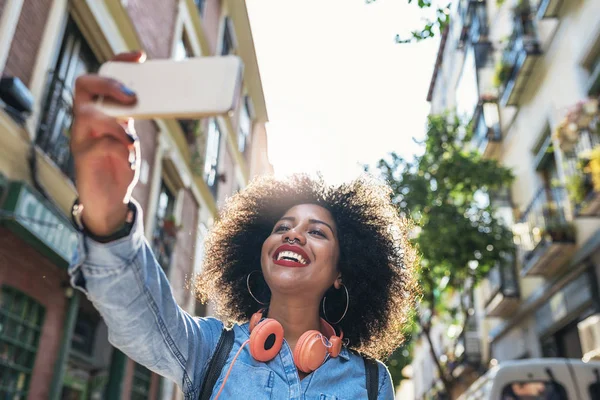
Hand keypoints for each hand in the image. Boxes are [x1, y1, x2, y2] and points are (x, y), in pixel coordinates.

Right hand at [70, 51, 144, 236]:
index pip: (99, 77)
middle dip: (110, 84)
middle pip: (84, 85)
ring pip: (87, 114)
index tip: (139, 56)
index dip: (117, 62)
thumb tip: (156, 101)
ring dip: (115, 122)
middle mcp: (84, 121)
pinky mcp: (82, 159)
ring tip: (132, 138)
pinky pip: (98, 145)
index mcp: (97, 112)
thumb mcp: (129, 139)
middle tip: (133, 97)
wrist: (109, 203)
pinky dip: (118, 148)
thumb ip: (133, 121)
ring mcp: (80, 139)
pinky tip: (129, 158)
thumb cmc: (119, 166)